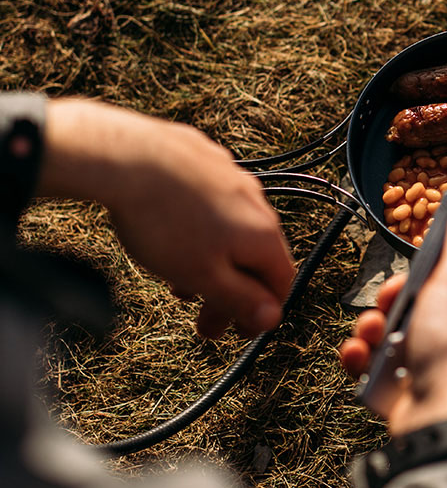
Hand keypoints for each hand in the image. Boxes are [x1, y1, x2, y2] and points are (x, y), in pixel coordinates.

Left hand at [38, 98, 294, 337]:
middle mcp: (256, 202)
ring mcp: (231, 176)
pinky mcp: (204, 158)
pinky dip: (198, 227)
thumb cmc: (163, 221)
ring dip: (211, 262)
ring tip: (178, 280)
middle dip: (230, 294)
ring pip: (230, 230)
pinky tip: (170, 232)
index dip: (261, 312)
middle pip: (254, 258)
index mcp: (262, 234)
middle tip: (203, 321)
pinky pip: (210, 202)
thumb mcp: (203, 276)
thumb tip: (273, 318)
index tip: (238, 331)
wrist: (124, 156)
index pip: (281, 282)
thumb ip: (241, 300)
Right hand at [340, 177, 446, 434]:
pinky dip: (365, 360)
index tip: (415, 269)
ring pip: (391, 327)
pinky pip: (377, 361)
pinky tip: (362, 361)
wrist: (442, 419)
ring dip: (372, 329)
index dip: (427, 264)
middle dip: (391, 299)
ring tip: (372, 339)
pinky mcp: (411, 384)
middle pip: (415, 294)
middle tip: (389, 306)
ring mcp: (436, 357)